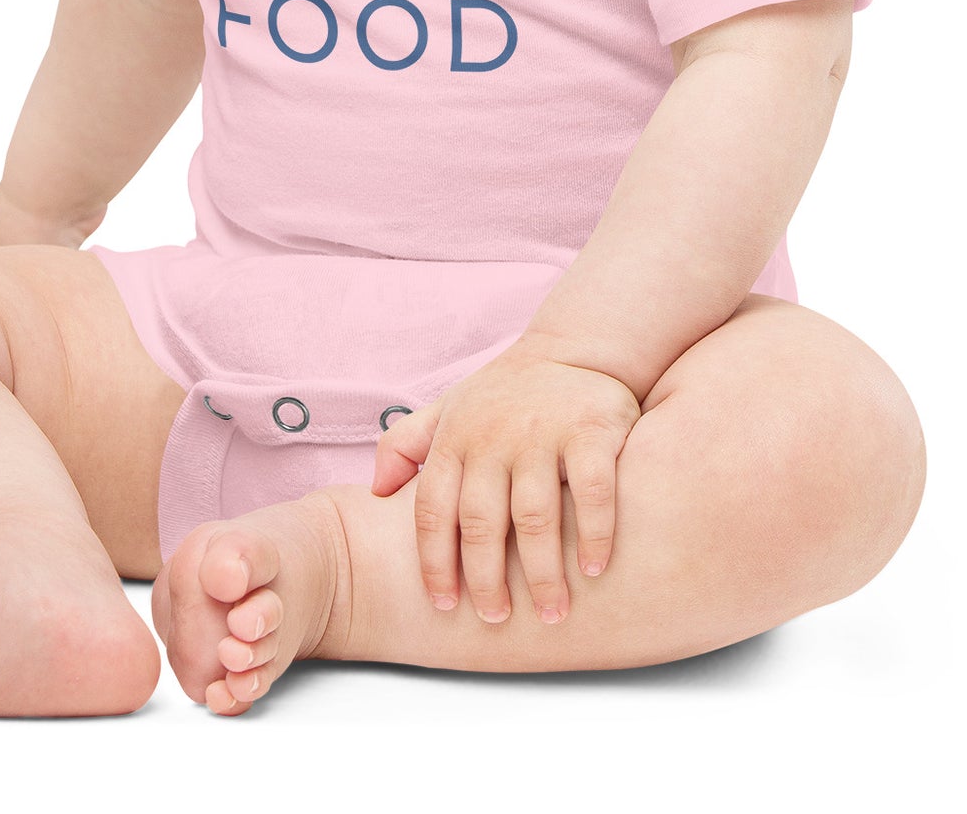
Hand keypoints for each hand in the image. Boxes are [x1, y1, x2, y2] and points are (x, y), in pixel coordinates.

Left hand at [369, 338, 640, 624]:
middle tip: (496, 619)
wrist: (574, 347)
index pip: (431, 510)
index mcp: (454, 439)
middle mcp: (493, 438)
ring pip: (535, 517)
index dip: (433, 562)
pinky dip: (593, 535)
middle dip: (486, 579)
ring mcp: (543, 434)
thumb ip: (405, 445)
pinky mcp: (591, 432)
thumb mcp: (447, 409)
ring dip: (542, 573)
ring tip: (550, 613)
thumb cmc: (503, 394)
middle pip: (480, 522)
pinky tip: (592, 569)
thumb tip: (373, 492)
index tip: (443, 605)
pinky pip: (593, 493)